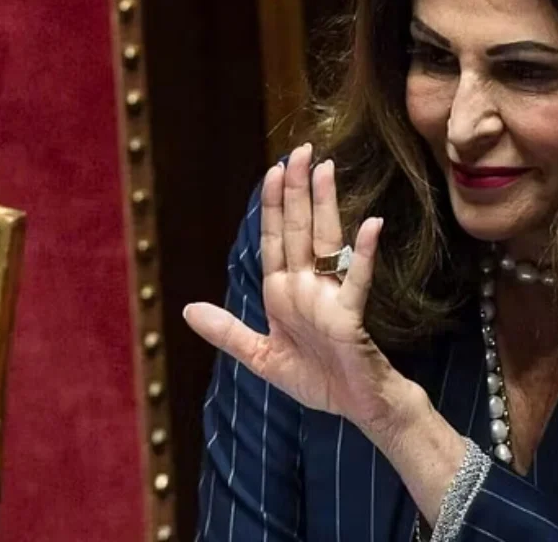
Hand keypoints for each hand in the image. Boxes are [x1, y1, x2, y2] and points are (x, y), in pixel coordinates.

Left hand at [183, 144, 419, 435]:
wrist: (357, 406)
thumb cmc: (316, 379)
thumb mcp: (261, 357)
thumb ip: (227, 333)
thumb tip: (187, 309)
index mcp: (283, 293)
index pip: (273, 239)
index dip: (271, 206)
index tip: (273, 170)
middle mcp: (306, 287)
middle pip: (298, 229)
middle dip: (297, 190)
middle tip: (302, 150)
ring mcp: (330, 298)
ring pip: (324, 243)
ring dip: (325, 206)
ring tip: (326, 170)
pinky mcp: (350, 317)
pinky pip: (356, 281)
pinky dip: (362, 255)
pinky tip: (370, 226)